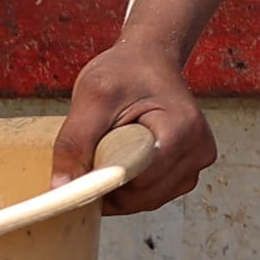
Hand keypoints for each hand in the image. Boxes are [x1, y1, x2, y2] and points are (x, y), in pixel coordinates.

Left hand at [58, 46, 218, 212]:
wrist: (150, 59)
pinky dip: (130, 188)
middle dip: (110, 186)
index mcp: (182, 131)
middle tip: (92, 154)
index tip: (80, 169)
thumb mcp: (92, 96)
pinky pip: (153, 195)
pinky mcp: (188, 170)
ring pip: (147, 201)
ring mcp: (197, 163)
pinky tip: (121, 161)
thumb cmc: (125, 71)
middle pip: (143, 196)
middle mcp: (199, 151)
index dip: (104, 183)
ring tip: (109, 153)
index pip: (138, 182)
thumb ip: (73, 142)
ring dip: (119, 189)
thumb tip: (60, 190)